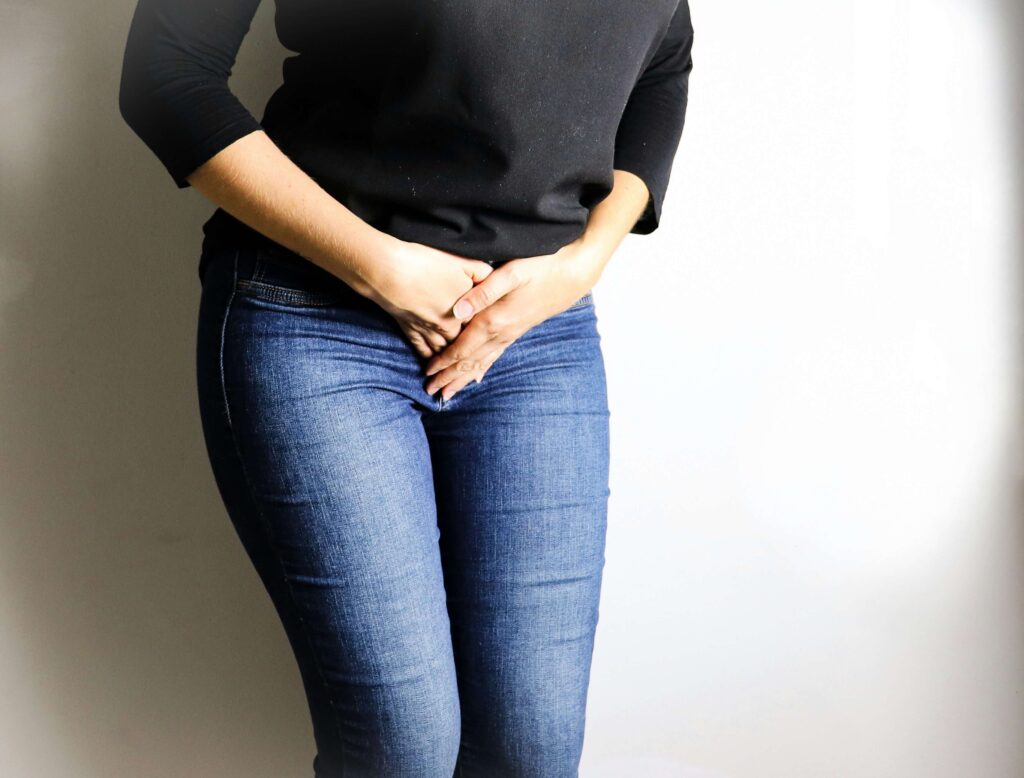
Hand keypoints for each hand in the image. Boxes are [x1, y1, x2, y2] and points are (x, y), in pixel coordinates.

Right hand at [367, 239, 494, 358]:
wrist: (389, 271)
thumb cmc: (426, 264)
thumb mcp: (461, 262)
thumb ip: (481, 272)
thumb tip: (493, 278)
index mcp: (466, 311)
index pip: (481, 324)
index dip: (485, 327)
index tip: (490, 332)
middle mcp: (450, 326)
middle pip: (463, 342)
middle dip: (469, 348)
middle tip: (476, 358)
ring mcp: (429, 331)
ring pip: (444, 350)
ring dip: (449, 358)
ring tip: (456, 364)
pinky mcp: (410, 332)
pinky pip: (423, 351)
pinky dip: (429, 358)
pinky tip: (432, 363)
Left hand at [422, 239, 601, 399]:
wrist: (573, 274)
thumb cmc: (541, 267)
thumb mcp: (511, 273)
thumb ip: (482, 292)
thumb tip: (456, 311)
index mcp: (494, 319)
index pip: (463, 347)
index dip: (444, 360)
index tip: (427, 372)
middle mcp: (501, 332)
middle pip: (470, 361)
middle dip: (449, 376)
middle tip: (430, 390)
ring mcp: (511, 333)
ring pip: (482, 362)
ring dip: (463, 377)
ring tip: (449, 392)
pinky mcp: (517, 331)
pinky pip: (496, 356)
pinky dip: (483, 368)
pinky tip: (477, 376)